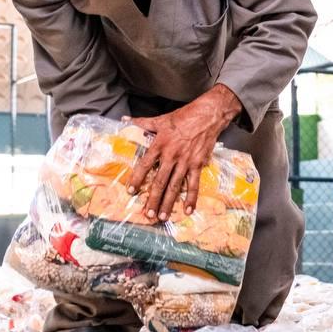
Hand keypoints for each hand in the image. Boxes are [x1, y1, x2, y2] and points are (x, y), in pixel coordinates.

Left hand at [126, 84, 241, 220]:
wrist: (208, 115)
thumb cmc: (184, 117)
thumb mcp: (161, 119)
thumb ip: (142, 123)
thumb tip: (124, 120)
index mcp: (160, 144)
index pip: (145, 164)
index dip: (137, 179)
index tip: (131, 191)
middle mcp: (171, 155)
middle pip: (160, 181)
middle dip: (153, 199)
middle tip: (147, 214)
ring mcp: (185, 162)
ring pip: (175, 186)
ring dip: (168, 202)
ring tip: (162, 216)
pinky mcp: (198, 164)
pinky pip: (194, 184)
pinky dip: (191, 198)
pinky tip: (188, 210)